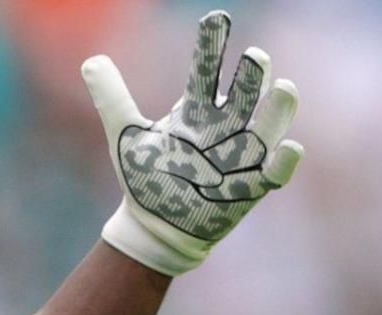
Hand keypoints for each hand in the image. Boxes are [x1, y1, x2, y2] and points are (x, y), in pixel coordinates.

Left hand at [83, 10, 302, 275]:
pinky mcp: (251, 187)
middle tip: (255, 56)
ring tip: (284, 87)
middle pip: (243, 95)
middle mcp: (224, 127)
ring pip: (267, 128)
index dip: (212, 46)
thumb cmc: (147, 178)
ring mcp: (241, 156)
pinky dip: (284, 162)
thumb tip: (90, 60)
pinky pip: (275, 173)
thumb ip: (112, 98)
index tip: (217, 19)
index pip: (206, 71)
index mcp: (195, 110)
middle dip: (251, 76)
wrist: (155, 227)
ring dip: (276, 110)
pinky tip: (290, 148)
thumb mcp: (125, 137)